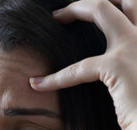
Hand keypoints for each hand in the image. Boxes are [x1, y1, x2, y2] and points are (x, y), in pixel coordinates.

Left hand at [30, 0, 136, 129]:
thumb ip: (131, 71)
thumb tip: (116, 82)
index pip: (135, 12)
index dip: (117, 8)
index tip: (95, 15)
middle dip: (93, 0)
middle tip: (68, 10)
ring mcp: (135, 46)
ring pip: (102, 9)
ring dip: (76, 9)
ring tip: (56, 17)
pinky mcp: (117, 66)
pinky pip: (79, 67)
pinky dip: (55, 78)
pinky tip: (37, 85)